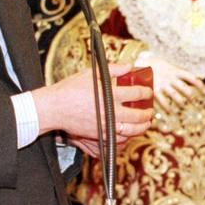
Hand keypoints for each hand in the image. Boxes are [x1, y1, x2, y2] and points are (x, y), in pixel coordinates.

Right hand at [33, 63, 152, 141]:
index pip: (136, 93)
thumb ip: (113, 69)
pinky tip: (130, 132)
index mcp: (110, 94)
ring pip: (131, 130)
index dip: (146, 92)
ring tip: (145, 123)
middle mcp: (110, 111)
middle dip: (147, 113)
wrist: (54, 108)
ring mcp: (105, 125)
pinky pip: (119, 139)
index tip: (148, 92)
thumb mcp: (91, 74)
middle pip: (138, 115)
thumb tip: (130, 65)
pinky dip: (128, 136)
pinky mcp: (99, 135)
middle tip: (150, 110)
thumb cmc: (70, 89)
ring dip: (142, 127)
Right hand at [137, 50, 196, 109]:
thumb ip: (176, 73)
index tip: (203, 89)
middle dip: (190, 95)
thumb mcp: (168, 66)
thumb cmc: (156, 65)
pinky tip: (170, 112)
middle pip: (184, 88)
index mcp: (175, 71)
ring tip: (183, 107)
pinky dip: (166, 107)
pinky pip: (162, 100)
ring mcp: (162, 84)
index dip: (197, 83)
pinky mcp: (154, 89)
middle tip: (194, 101)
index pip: (190, 77)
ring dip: (180, 102)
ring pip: (174, 95)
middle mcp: (170, 77)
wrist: (141, 62)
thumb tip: (191, 79)